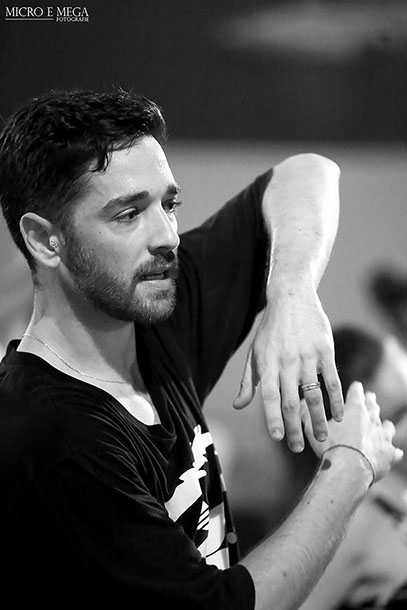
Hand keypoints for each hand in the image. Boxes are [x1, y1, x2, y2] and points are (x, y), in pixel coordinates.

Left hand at [233, 283, 343, 451]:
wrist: (291, 299)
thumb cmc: (270, 330)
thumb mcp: (254, 353)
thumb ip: (248, 381)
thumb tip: (238, 406)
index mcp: (267, 364)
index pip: (268, 397)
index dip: (273, 418)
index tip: (278, 438)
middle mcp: (286, 362)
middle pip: (290, 401)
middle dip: (294, 428)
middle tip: (298, 448)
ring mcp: (307, 356)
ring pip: (312, 394)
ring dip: (317, 419)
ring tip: (322, 438)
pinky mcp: (325, 351)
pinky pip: (332, 380)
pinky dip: (335, 400)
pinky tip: (338, 416)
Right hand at [303, 381, 403, 483]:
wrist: (349, 469)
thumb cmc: (330, 447)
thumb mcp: (311, 427)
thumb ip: (305, 412)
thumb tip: (300, 401)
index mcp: (354, 409)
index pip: (356, 393)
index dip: (356, 389)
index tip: (356, 386)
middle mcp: (371, 419)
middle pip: (373, 407)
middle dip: (371, 402)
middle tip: (371, 398)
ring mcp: (382, 436)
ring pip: (387, 427)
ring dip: (384, 425)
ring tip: (385, 424)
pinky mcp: (388, 454)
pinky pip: (393, 451)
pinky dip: (392, 451)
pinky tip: (395, 452)